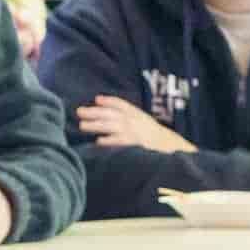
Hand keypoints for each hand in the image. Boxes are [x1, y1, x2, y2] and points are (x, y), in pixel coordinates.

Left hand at [76, 93, 194, 152]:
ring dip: (96, 125)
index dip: (109, 101)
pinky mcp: (134, 145)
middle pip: (111, 114)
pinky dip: (108, 141)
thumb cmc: (153, 136)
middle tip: (79, 112)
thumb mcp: (142, 120)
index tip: (97, 100)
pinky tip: (98, 142)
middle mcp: (134, 121)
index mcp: (136, 114)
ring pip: (112, 126)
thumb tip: (100, 102)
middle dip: (94, 112)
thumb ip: (126, 112)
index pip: (121, 104)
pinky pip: (119, 142)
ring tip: (82, 125)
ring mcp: (134, 132)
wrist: (170, 149)